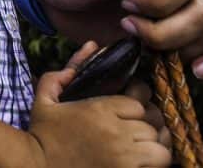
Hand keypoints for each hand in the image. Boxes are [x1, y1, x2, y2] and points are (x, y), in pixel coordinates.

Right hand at [28, 43, 171, 167]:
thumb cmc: (42, 135)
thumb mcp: (45, 100)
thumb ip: (63, 73)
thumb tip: (91, 46)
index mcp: (100, 109)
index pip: (138, 101)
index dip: (136, 105)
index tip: (127, 112)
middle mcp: (117, 132)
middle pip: (152, 122)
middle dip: (146, 125)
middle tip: (134, 130)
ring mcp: (126, 157)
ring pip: (160, 144)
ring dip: (154, 144)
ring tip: (141, 147)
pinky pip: (160, 164)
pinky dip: (155, 162)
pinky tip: (141, 161)